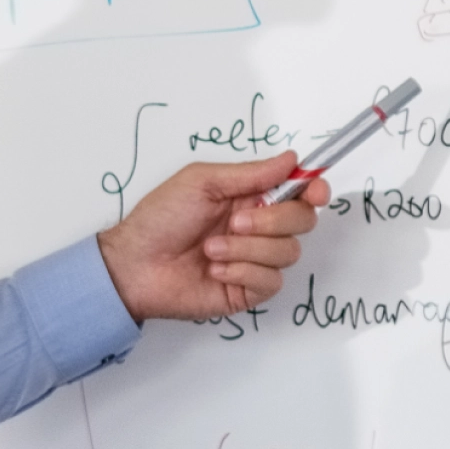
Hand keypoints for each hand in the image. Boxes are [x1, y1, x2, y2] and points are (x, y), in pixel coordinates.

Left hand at [98, 153, 323, 320]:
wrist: (135, 265)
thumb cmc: (160, 219)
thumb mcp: (202, 182)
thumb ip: (251, 174)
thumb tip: (292, 159)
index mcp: (249, 198)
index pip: (299, 193)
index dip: (314, 189)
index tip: (314, 190)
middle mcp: (258, 228)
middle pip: (302, 222)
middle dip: (274, 220)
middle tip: (236, 221)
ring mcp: (255, 260)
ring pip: (288, 252)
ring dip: (248, 248)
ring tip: (211, 248)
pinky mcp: (248, 290)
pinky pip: (270, 280)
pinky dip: (242, 271)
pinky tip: (214, 269)